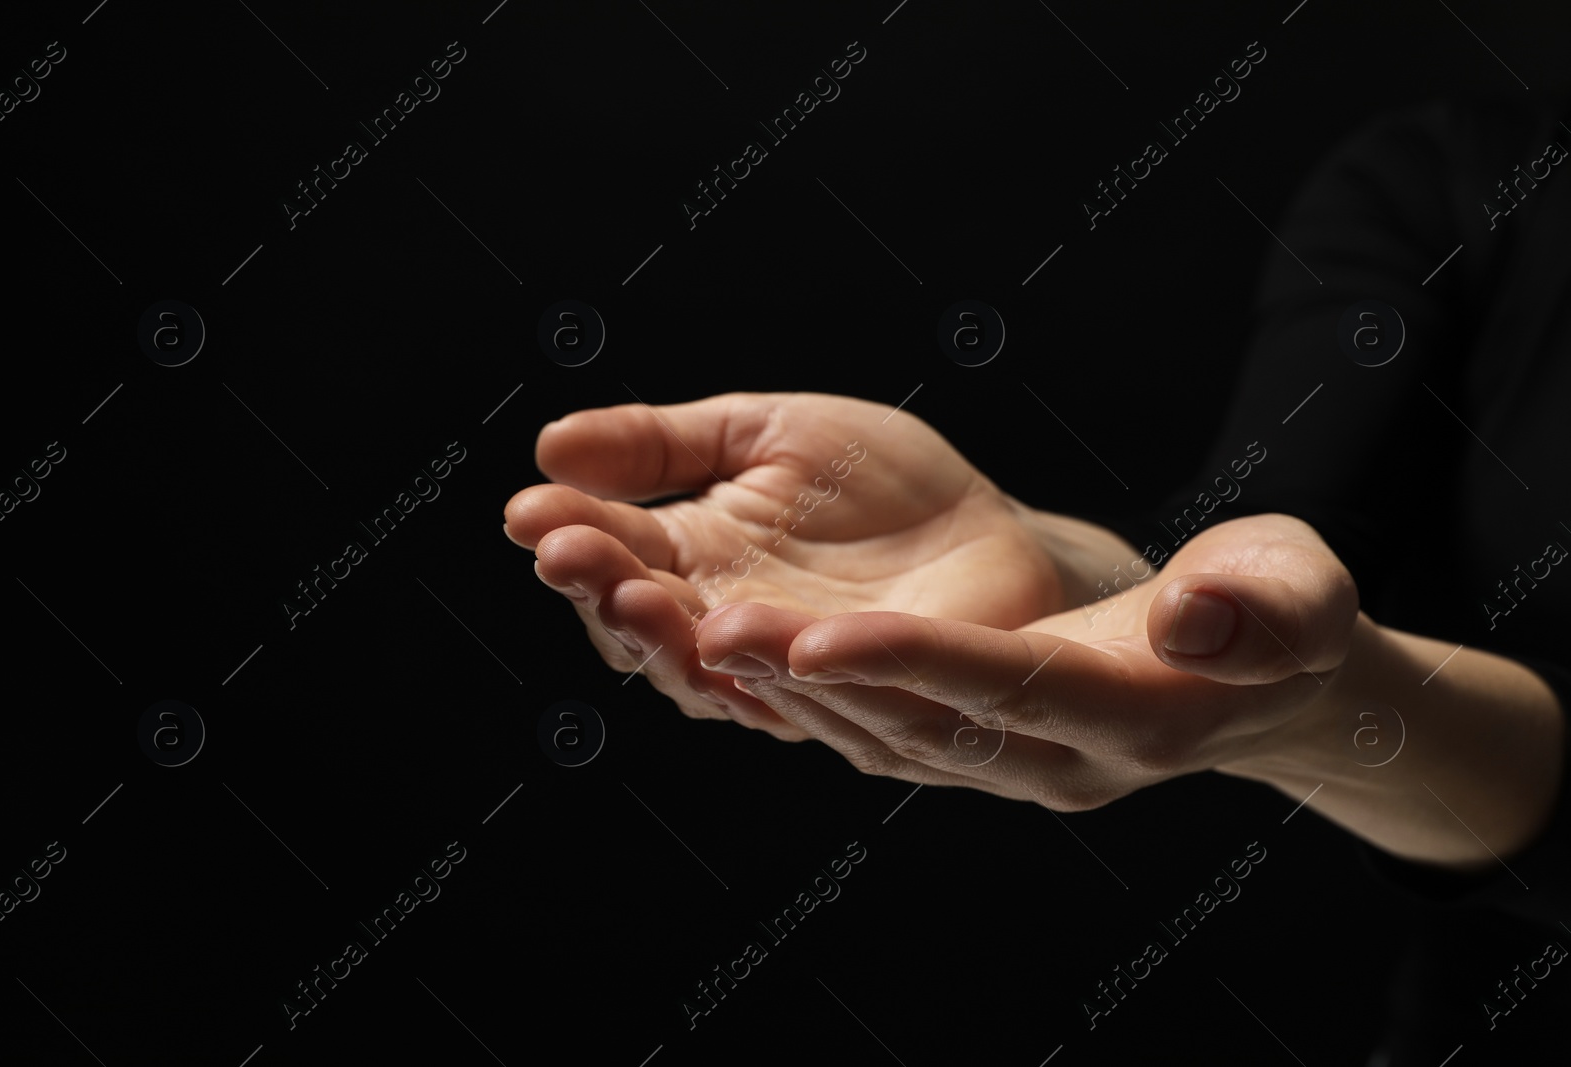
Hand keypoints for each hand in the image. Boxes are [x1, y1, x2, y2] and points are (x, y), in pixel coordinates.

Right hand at [503, 392, 1133, 738]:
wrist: (993, 531)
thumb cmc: (879, 485)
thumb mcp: (766, 434)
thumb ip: (666, 444)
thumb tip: (549, 446)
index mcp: (694, 561)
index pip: (615, 556)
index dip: (570, 536)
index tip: (528, 508)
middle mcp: (726, 629)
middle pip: (646, 628)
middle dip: (605, 590)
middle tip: (571, 554)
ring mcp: (790, 677)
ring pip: (715, 676)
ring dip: (671, 639)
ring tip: (640, 593)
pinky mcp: (863, 702)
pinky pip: (813, 698)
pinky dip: (778, 671)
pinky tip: (743, 632)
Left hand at [693, 513, 1360, 805]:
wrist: (1257, 682)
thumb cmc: (1279, 611)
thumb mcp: (1298, 591)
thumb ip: (1264, 606)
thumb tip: (1194, 622)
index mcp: (1135, 714)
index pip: (1010, 688)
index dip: (915, 664)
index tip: (815, 634)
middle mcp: (1061, 762)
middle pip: (921, 723)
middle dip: (812, 679)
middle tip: (705, 627)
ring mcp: (1016, 768)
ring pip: (886, 737)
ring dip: (790, 693)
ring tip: (697, 635)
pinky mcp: (984, 754)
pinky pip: (885, 735)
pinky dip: (813, 701)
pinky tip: (747, 658)